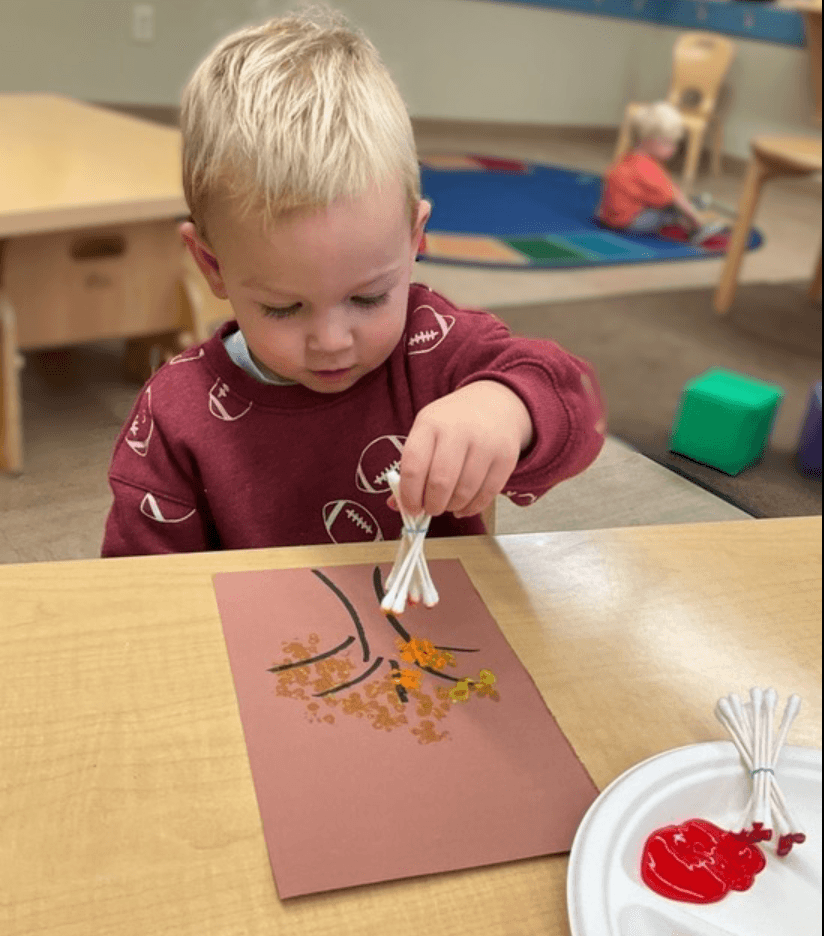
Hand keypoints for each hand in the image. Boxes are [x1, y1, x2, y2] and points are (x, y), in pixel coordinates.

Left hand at [392, 381, 532, 518]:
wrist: (493, 404)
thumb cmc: (453, 423)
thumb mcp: (426, 433)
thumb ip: (412, 467)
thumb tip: (399, 506)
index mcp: (430, 423)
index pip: (413, 466)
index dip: (409, 495)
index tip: (411, 508)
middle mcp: (459, 430)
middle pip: (440, 482)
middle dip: (432, 505)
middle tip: (430, 509)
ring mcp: (486, 443)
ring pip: (464, 491)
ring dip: (452, 506)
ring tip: (448, 504)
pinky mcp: (506, 457)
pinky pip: (487, 494)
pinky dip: (472, 507)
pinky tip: (464, 505)